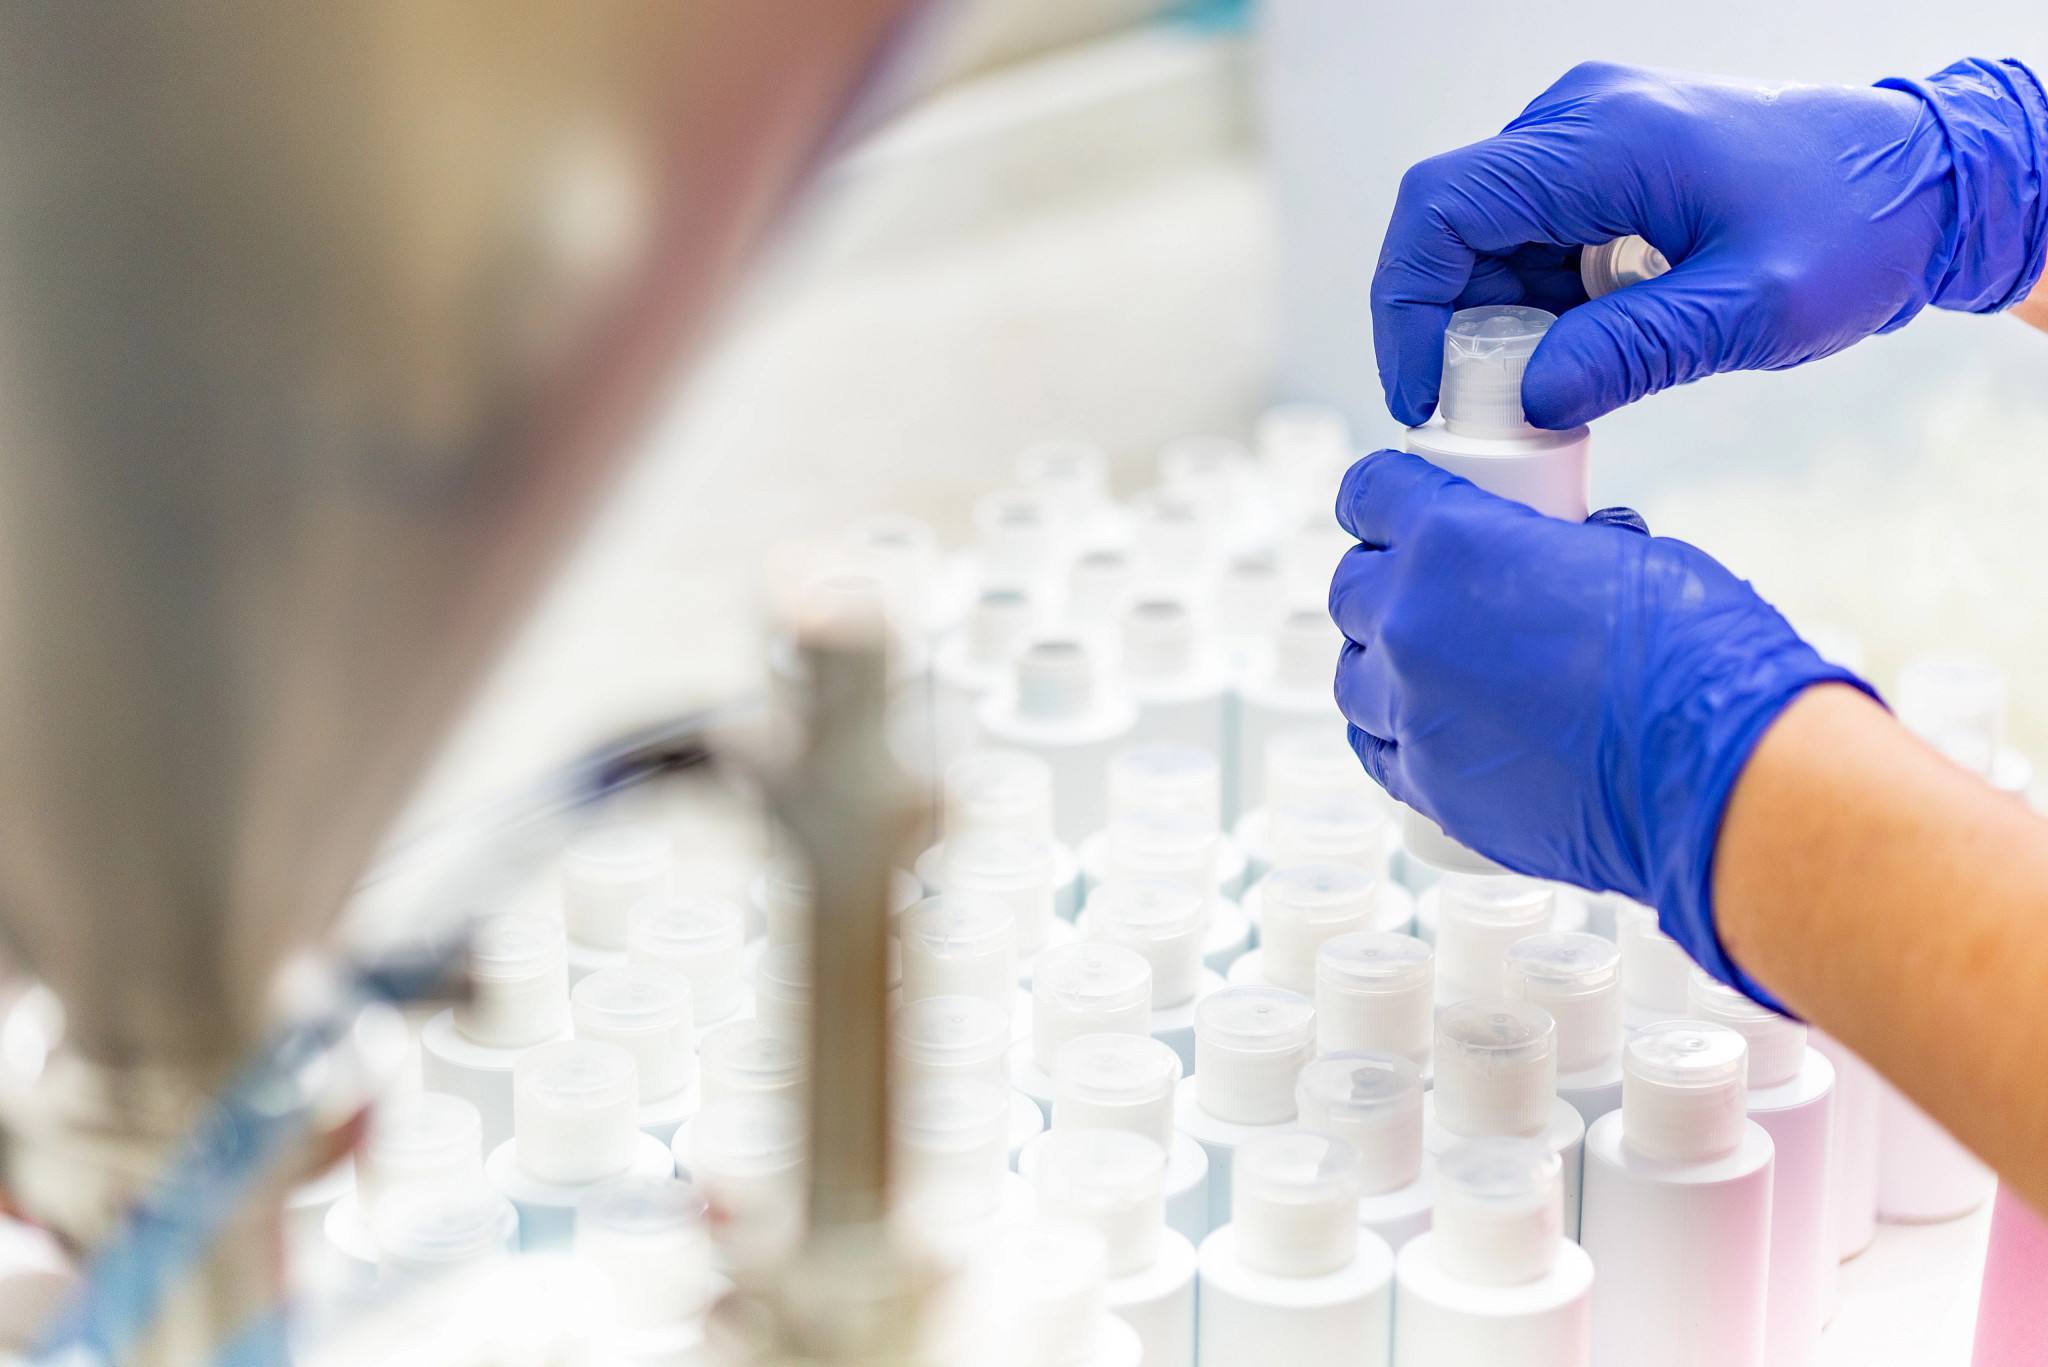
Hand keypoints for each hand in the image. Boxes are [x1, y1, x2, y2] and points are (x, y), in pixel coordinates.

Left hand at [1329, 450, 1868, 1002]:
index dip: (1380, 495)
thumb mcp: (1632, 558)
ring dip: (1380, 663)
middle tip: (1431, 591)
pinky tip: (1426, 730)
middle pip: (1351, 588)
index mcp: (1452, 541)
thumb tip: (1568, 547)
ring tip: (1431, 667)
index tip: (1391, 504)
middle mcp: (1409, 622)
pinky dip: (1394, 735)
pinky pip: (1377, 750)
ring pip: (1352, 675)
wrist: (1714, 776)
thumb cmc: (1694, 656)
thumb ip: (1566, 548)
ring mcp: (1410, 710)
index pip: (1370, 492)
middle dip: (1383, 581)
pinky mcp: (1428, 785)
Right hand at [1373, 58, 2047, 429]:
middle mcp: (1578, 122)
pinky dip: (1532, 309)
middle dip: (1448, 328)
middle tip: (1485, 411)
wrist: (1921, 182)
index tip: (1426, 392)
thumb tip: (1529, 397)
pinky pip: (1529, 242)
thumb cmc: (1854, 230)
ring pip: (1484, 242)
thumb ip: (1634, 353)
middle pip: (1451, 227)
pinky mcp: (1600, 170)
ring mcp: (1586, 141)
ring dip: (1493, 324)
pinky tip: (1575, 355)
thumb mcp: (1750, 310)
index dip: (1407, 306)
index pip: (1442, 206)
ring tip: (1546, 389)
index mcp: (1603, 138)